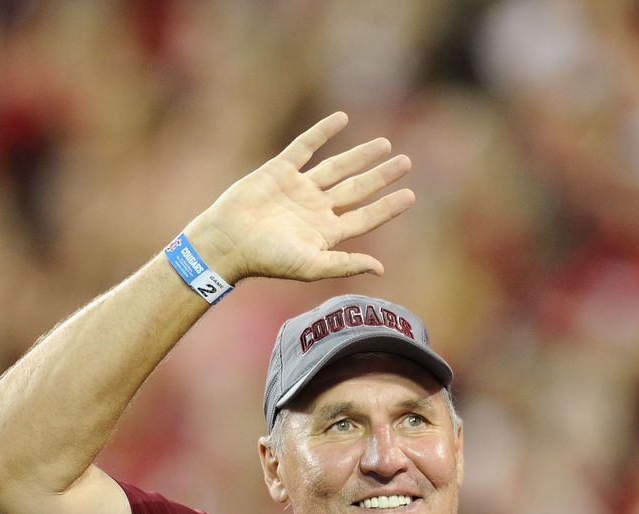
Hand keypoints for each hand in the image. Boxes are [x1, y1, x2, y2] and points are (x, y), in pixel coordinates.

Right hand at [183, 112, 414, 284]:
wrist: (227, 240)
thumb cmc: (268, 259)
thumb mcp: (311, 265)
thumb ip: (346, 265)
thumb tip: (381, 269)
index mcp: (326, 233)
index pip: (365, 217)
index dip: (388, 207)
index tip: (411, 195)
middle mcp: (316, 209)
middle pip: (357, 189)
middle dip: (381, 176)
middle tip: (406, 162)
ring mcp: (299, 188)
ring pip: (337, 167)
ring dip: (360, 156)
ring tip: (385, 144)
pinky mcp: (279, 170)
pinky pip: (304, 146)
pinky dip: (322, 132)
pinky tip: (342, 119)